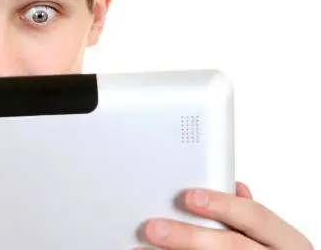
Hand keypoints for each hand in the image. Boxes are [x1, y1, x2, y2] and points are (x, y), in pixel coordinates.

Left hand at [138, 181, 312, 249]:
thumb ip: (249, 215)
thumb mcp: (270, 235)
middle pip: (231, 246)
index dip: (222, 204)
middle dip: (190, 237)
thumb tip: (233, 187)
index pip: (256, 216)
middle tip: (154, 227)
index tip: (189, 197)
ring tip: (143, 248)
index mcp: (286, 241)